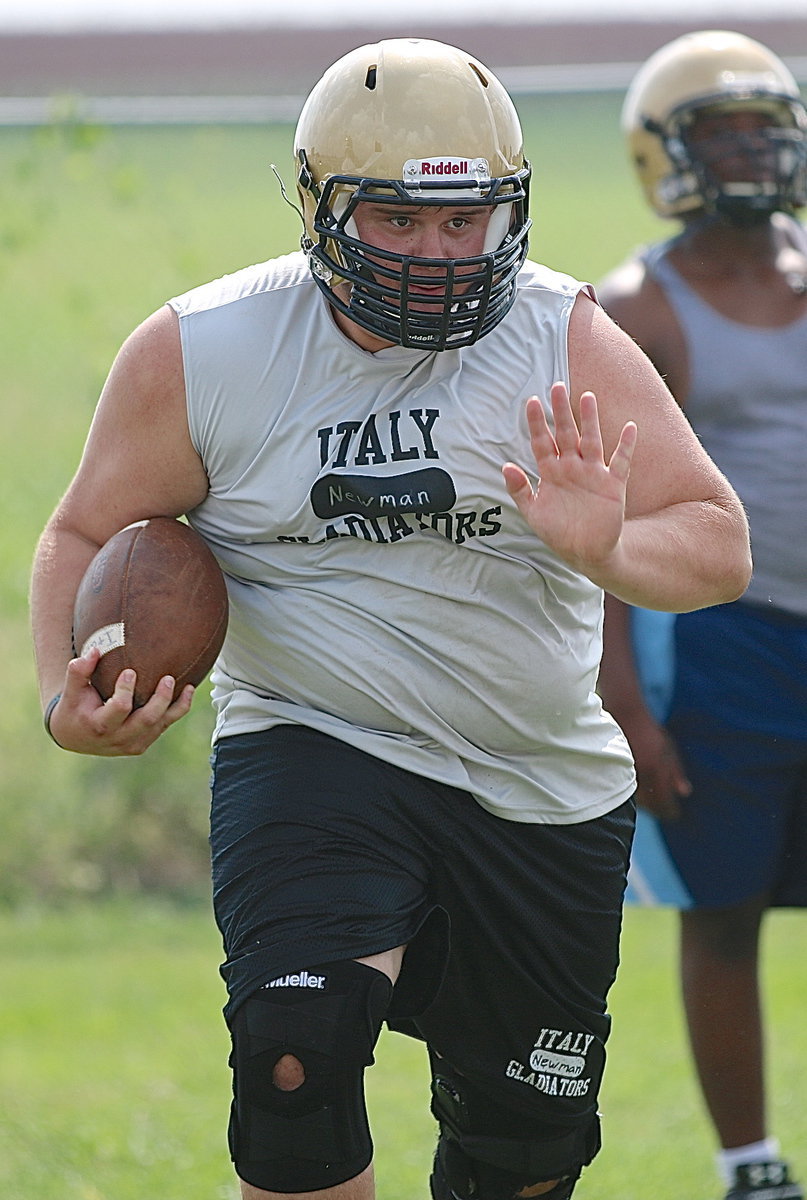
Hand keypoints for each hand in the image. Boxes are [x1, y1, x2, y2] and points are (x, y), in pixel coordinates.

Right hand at [47, 647, 193, 755]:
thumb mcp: (71, 692)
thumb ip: (79, 671)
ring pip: (160, 726)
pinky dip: (177, 711)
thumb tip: (95, 649)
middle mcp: (118, 738)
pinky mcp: (142, 743)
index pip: (119, 708)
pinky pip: (163, 728)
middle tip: (169, 678)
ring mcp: (132, 744)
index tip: (130, 672)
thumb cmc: (74, 708)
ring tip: (189, 687)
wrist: (75, 737)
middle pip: (146, 720)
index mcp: (99, 725)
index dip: (125, 690)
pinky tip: (187, 693)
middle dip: (160, 699)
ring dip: (176, 706)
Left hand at [503, 383, 636, 573]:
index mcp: (551, 473)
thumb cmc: (558, 533)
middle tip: (557, 387)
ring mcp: (593, 473)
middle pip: (565, 433)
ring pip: (590, 441)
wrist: (585, 553)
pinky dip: (626, 446)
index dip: (535, 423)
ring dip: (589, 420)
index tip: (530, 401)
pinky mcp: (613, 485)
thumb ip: (519, 490)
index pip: (541, 442)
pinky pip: (621, 462)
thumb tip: (506, 466)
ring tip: (587, 397)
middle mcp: (572, 468)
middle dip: (560, 411)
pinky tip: (630, 428)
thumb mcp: (533, 513)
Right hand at [623, 711, 690, 820]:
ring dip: (646, 805)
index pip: (664, 800)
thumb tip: (685, 793)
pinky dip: (634, 796)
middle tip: (664, 814)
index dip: (670, 811)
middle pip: (650, 804)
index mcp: (656, 768)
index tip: (675, 817)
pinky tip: (640, 795)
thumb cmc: (649, 730)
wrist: (624, 714)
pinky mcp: (615, 769)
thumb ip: (676, 772)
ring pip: (637, 799)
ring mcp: (626, 771)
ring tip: (653, 808)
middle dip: (658, 811)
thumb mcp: (668, 748)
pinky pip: (626, 790)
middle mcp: (640, 772)